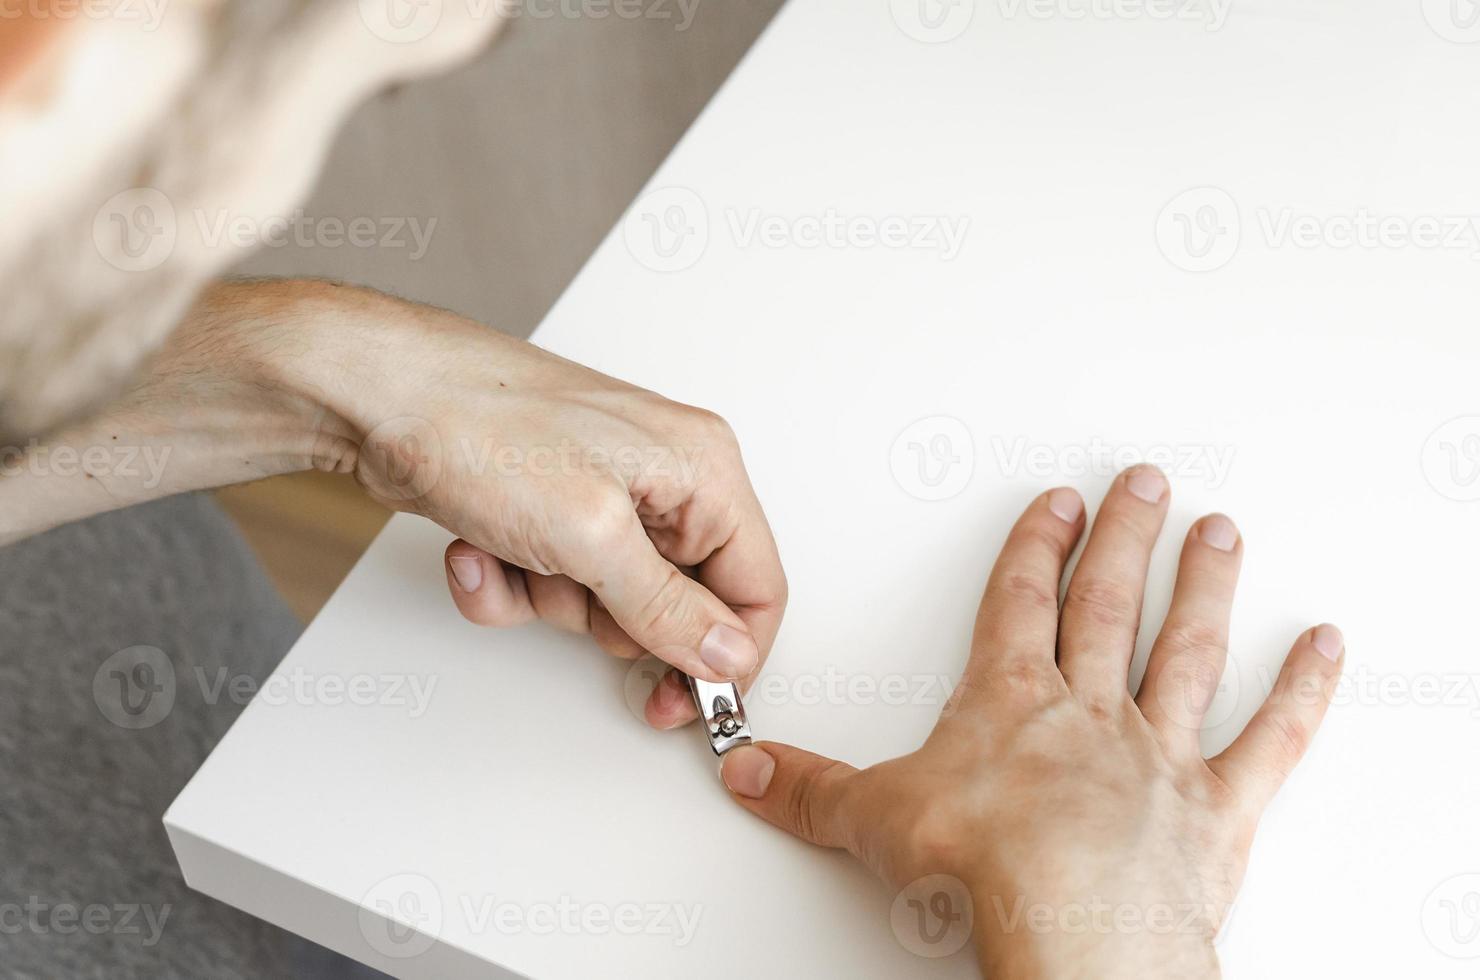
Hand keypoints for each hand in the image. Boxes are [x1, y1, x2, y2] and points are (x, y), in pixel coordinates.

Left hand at [274, 281, 786, 728]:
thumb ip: (668, 607)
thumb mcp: (591, 535)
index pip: (757, 585)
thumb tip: (726, 655)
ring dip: (547, 600)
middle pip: (679, 604)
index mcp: (702, 469)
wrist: (376, 395)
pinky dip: (509, 584)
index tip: (689, 701)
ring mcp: (604, 496)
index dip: (728, 654)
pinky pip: (552, 586)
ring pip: (606, 605)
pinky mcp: (552, 512)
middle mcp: (664, 480)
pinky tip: (477, 549)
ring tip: (512, 553)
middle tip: (574, 595)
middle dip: (612, 620)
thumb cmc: (481, 426)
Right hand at [718, 468, 1342, 977]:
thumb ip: (811, 791)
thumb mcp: (872, 822)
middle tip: (1145, 482)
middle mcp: (1091, 713)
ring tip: (1218, 531)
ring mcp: (1160, 756)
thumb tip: (751, 772)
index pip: (1021, 601)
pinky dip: (1299, 693)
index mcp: (1011, 701)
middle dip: (1125, 537)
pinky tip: (1320, 646)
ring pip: (1187, 649)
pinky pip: (1269, 741)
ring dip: (1203, 585)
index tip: (1056, 504)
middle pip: (1109, 604)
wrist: (1069, 927)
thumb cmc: (985, 865)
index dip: (1036, 546)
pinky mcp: (1216, 811)